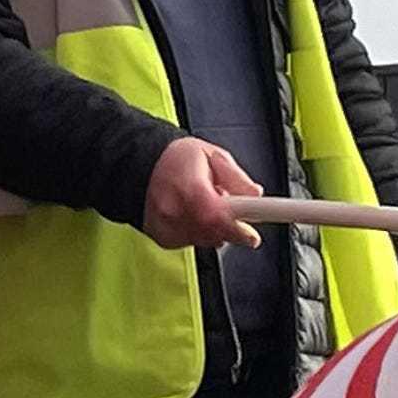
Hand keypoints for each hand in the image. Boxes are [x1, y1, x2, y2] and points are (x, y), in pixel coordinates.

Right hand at [141, 137, 262, 249]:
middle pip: (213, 233)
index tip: (252, 236)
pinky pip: (191, 242)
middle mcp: (174, 212)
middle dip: (228, 225)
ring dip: (214, 228)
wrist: (142, 163)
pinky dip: (198, 232)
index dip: (237, 230)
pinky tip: (192, 214)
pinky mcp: (163, 239)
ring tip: (204, 204)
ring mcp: (167, 228)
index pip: (216, 218)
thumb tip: (255, 194)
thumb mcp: (214, 155)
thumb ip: (236, 177)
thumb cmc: (177, 158)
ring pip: (204, 240)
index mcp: (190, 189)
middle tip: (228, 206)